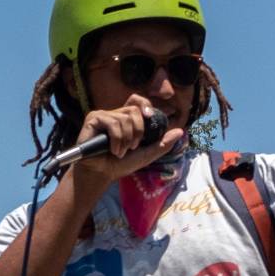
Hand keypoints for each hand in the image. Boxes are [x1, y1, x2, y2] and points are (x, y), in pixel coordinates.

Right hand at [67, 94, 184, 187]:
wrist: (101, 174)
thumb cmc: (119, 165)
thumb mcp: (146, 155)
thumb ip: (162, 144)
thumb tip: (180, 131)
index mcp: (126, 119)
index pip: (137, 101)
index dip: (145, 104)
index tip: (149, 116)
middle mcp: (115, 114)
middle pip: (135, 110)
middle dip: (138, 131)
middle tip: (131, 147)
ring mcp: (103, 116)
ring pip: (125, 118)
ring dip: (126, 140)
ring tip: (119, 152)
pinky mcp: (94, 119)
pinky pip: (113, 122)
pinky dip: (117, 139)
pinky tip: (112, 150)